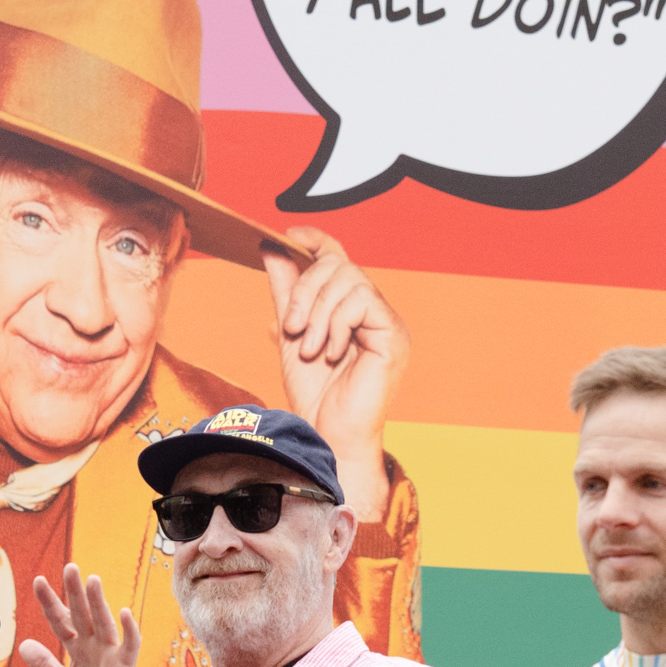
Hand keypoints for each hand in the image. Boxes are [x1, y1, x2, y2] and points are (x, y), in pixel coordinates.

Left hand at [18, 566, 164, 666]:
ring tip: (92, 581)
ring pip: (103, 624)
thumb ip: (46, 666)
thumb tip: (23, 645)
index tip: (38, 580)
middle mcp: (94, 647)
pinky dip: (129, 630)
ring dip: (98, 603)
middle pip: (82, 615)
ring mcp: (111, 656)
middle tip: (69, 567)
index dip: (49, 603)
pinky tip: (124, 613)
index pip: (60, 622)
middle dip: (74, 593)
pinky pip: (129, 647)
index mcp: (78, 650)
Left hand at [263, 227, 407, 519]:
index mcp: (349, 307)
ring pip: (348, 279)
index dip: (315, 238)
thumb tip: (271, 247)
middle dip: (305, 291)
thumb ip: (285, 291)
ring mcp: (386, 320)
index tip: (289, 233)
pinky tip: (331, 352)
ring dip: (318, 313)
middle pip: (337, 264)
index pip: (337, 256)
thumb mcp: (290, 332)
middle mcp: (372, 308)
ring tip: (310, 348)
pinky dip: (336, 324)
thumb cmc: (314, 392)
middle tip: (292, 328)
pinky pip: (361, 301)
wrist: (326, 433)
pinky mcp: (394, 334)